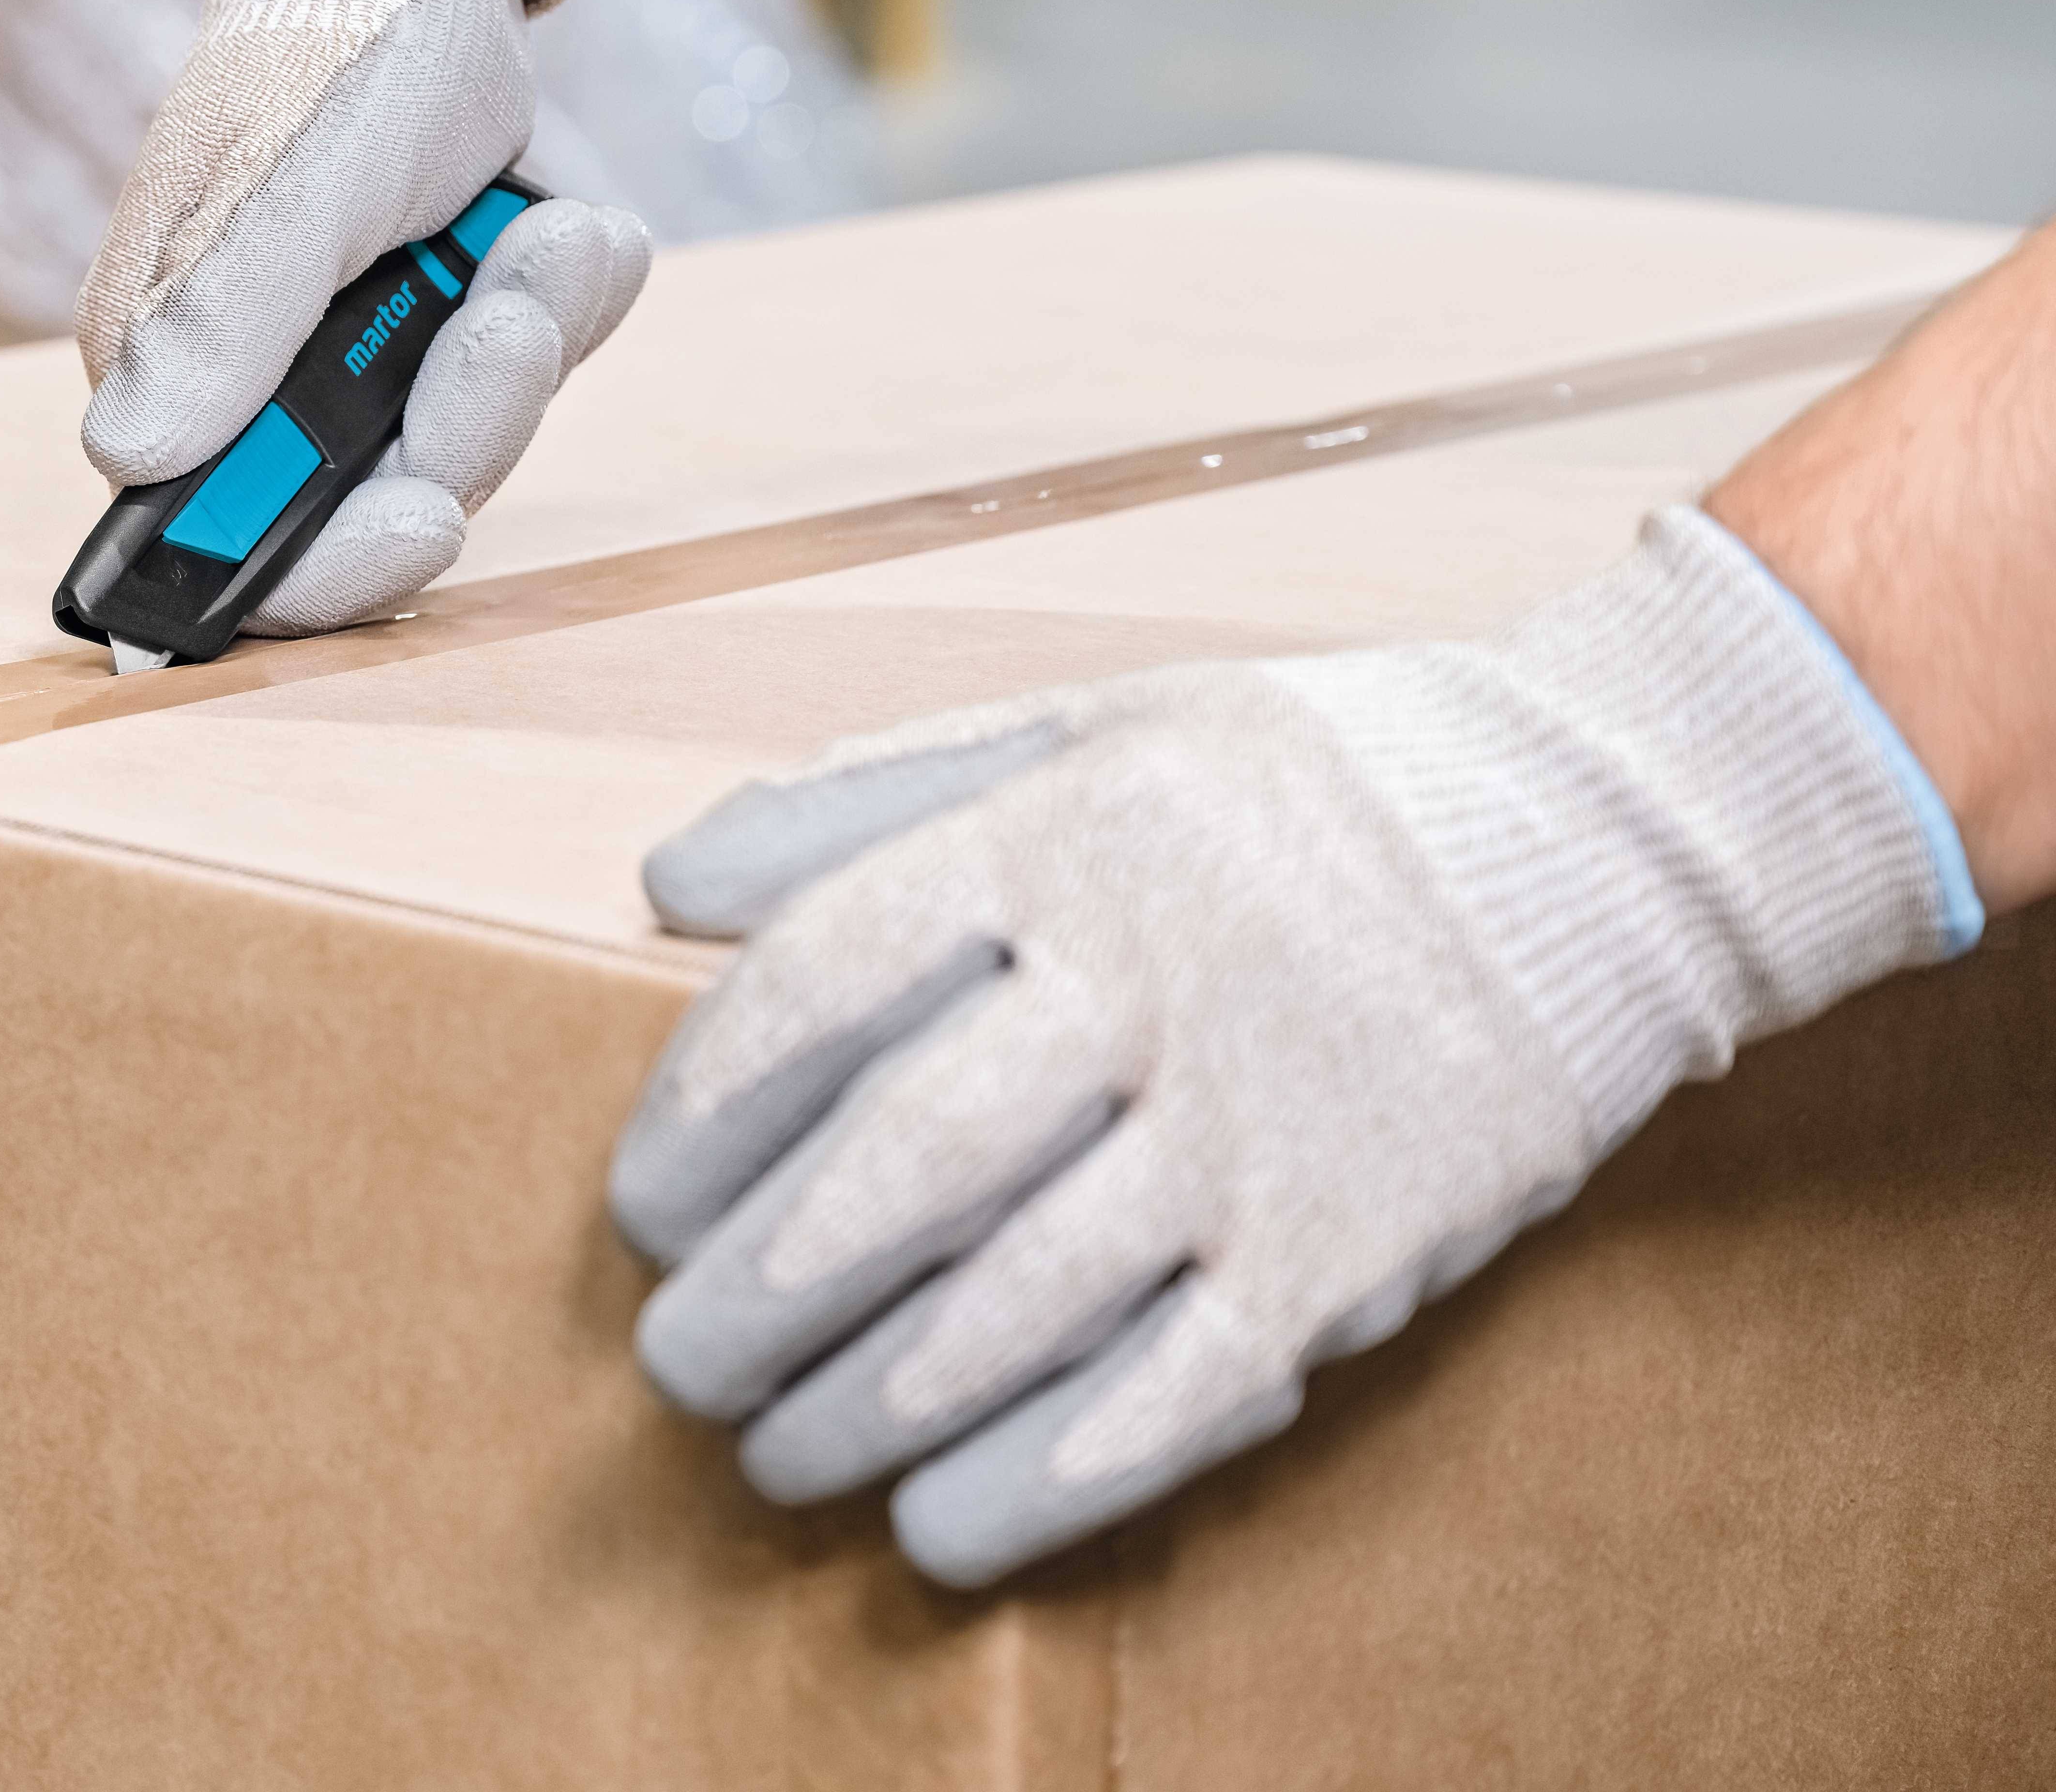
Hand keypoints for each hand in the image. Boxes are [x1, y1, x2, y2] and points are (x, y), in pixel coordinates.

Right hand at [77, 0, 654, 635]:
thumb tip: (127, 455)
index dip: (321, 565)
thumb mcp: (292, 182)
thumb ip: (223, 322)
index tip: (423, 520)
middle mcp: (262, 380)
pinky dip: (570, 291)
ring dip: (530, 333)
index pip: (221, 536)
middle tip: (510, 315)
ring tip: (545, 230)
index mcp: (173, 363)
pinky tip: (562, 212)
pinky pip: (541, 369)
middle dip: (466, 418)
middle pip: (372, 506)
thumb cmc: (341, 41)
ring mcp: (368, 355)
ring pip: (474, 438)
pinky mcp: (456, 319)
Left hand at [606, 508, 1977, 1584]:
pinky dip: (1039, 1477)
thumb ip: (864, 797)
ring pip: (1019, 1302)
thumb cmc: (1300, 782)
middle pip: (903, 1164)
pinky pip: (1173, 1395)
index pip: (825, 983)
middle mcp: (1152, 983)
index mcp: (1065, 843)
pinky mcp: (1352, 1252)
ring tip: (776, 1450)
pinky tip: (936, 1522)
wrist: (1605, 835)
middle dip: (760, 1290)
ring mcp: (1260, 1128)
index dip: (707, 1108)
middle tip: (678, 1364)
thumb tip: (665, 877)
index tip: (644, 1201)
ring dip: (868, 1404)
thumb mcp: (1077, 726)